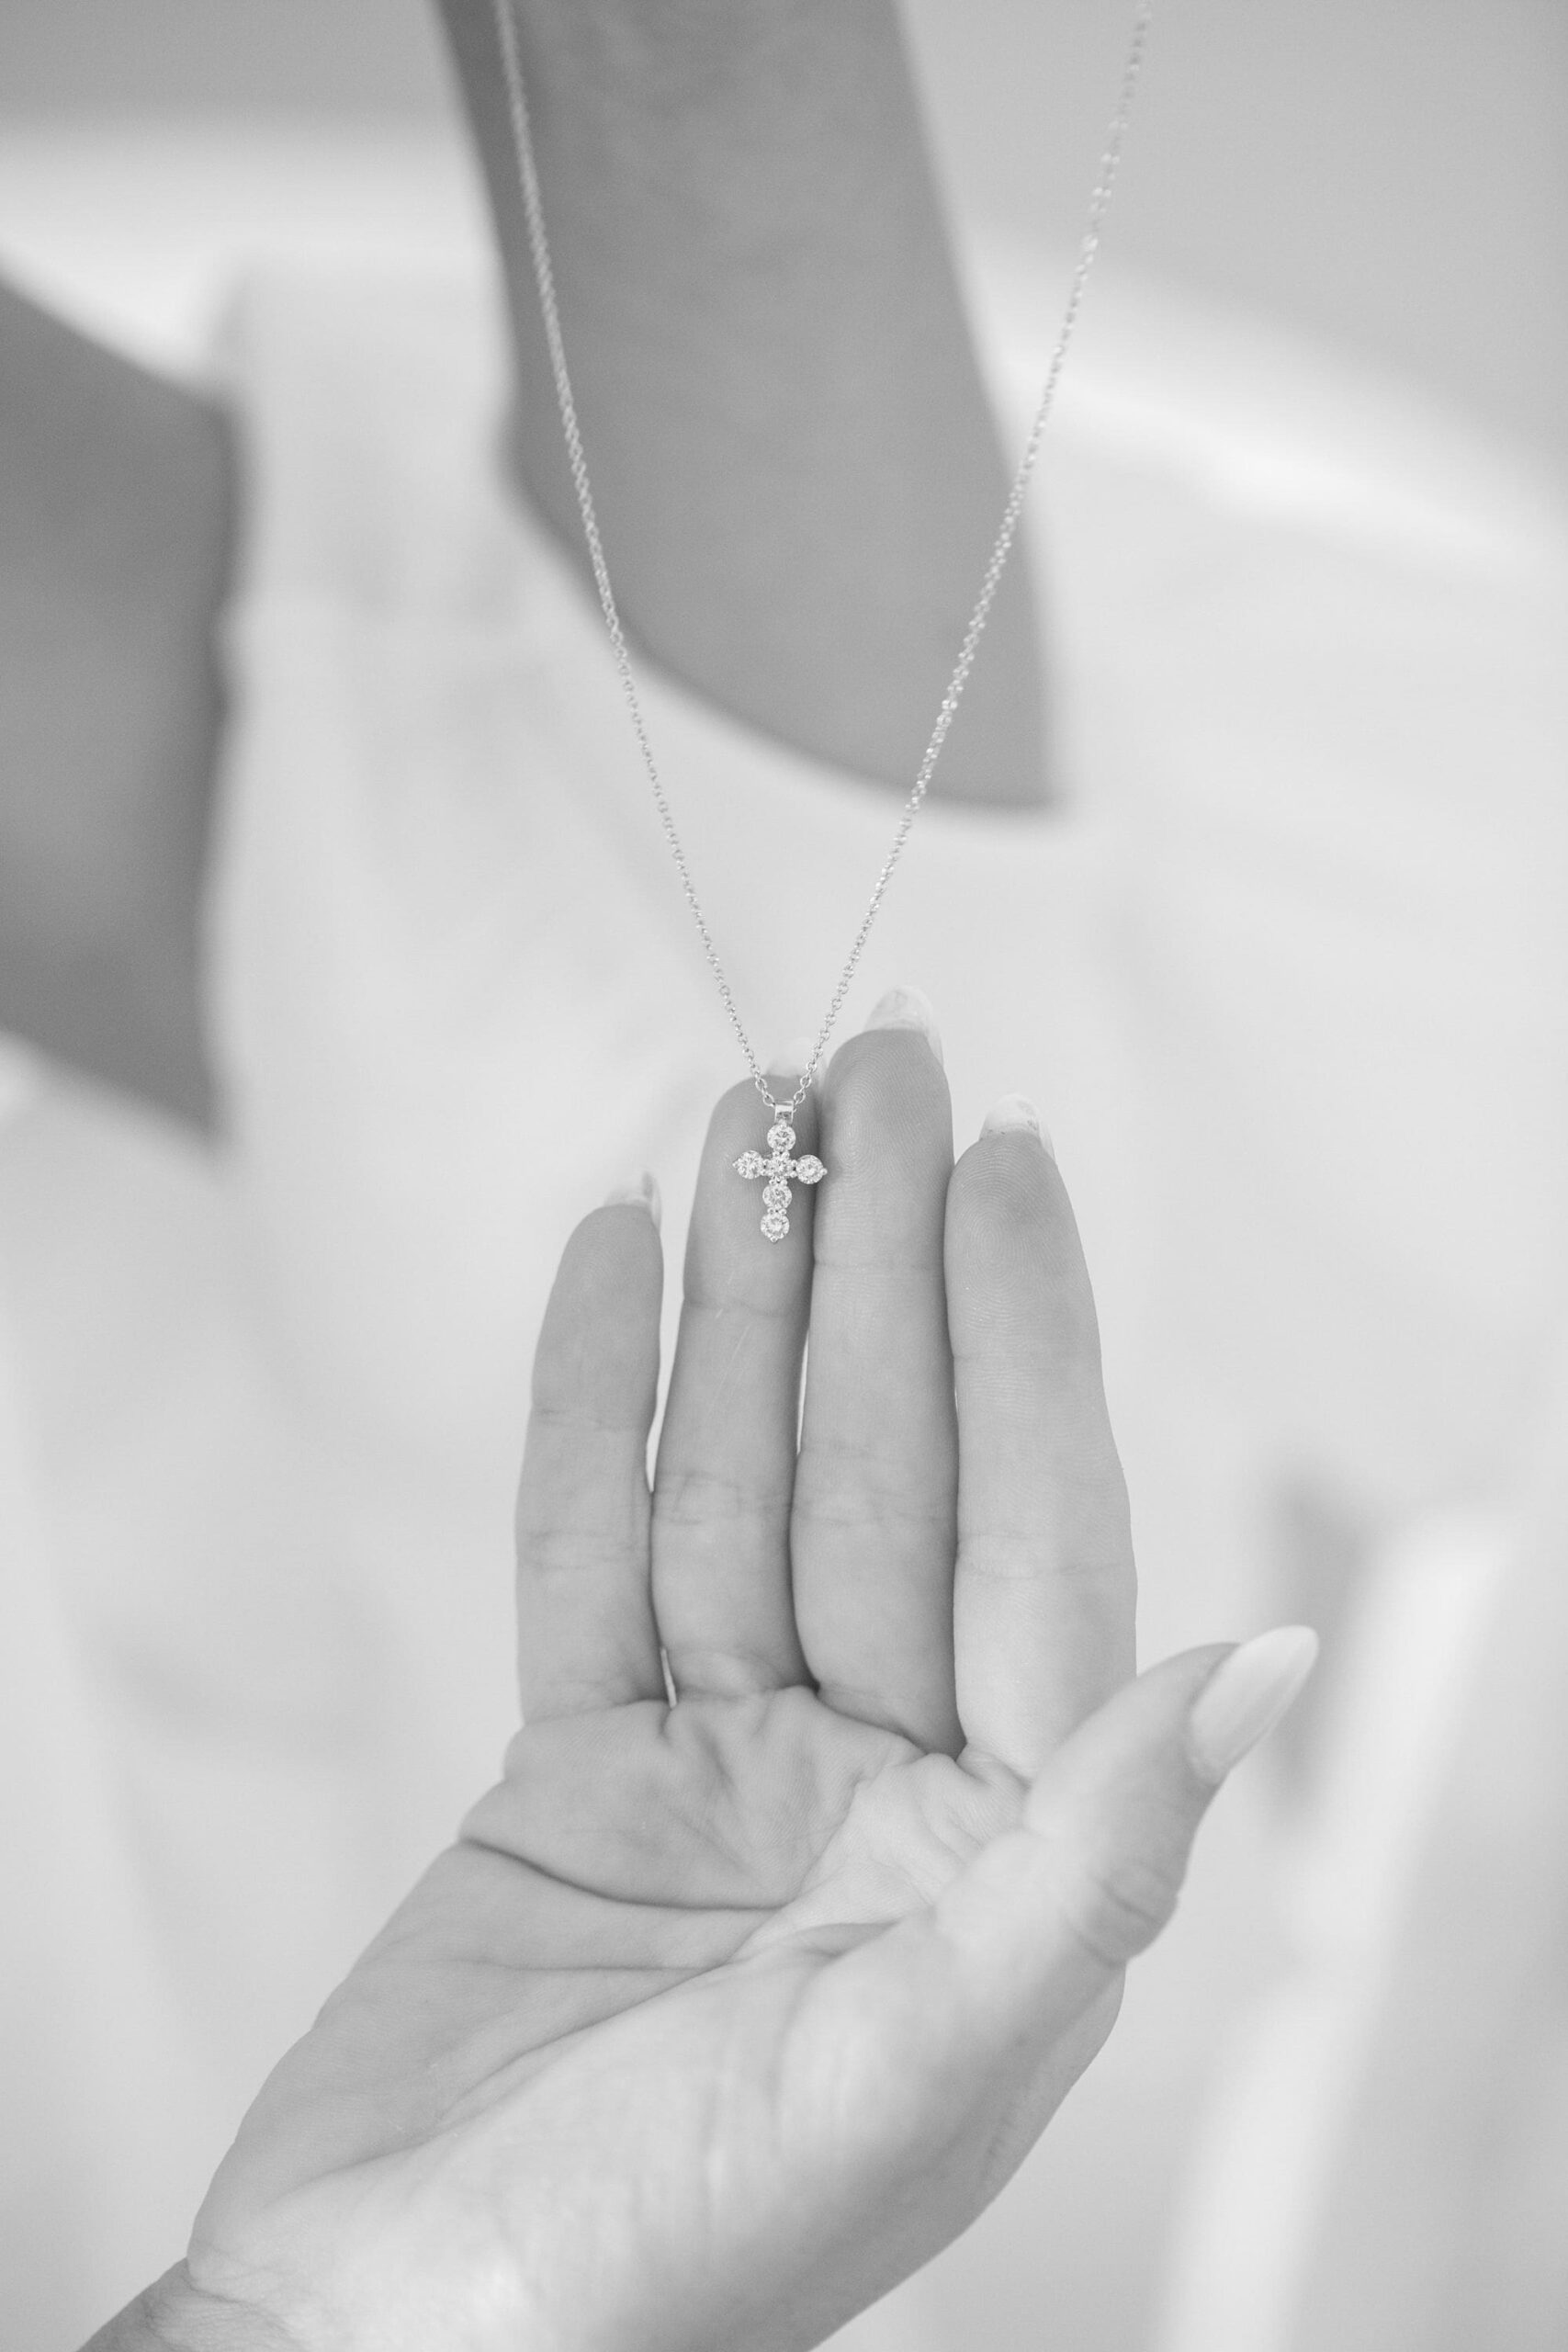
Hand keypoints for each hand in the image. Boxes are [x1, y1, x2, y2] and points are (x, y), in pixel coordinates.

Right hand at [144, 1016, 1314, 2351]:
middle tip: (870, 1058)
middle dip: (876, 1264)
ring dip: (742, 1296)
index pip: (1030, 1537)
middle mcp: (880, 1791)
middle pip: (881, 1471)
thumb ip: (1098, 1851)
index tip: (998, 1159)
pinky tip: (605, 1263)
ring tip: (743, 1114)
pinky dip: (591, 1407)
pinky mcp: (576, 1773)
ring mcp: (724, 1772)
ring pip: (739, 1480)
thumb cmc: (666, 2274)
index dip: (1017, 1336)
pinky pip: (587, 1552)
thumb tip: (1263, 1653)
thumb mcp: (920, 2069)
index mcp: (1000, 1856)